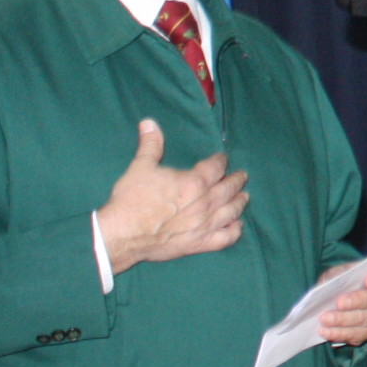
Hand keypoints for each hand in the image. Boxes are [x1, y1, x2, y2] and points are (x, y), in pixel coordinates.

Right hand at [95, 120, 246, 273]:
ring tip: (244, 197)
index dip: (221, 161)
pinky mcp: (199, 244)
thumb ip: (150, 145)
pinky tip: (237, 225)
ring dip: (239, 202)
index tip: (223, 159)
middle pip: (229, 189)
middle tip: (242, 176)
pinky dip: (235, 230)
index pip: (216, 167)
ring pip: (231, 211)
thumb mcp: (140, 167)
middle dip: (237, 180)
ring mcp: (205, 225)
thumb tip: (149, 122)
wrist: (123, 234)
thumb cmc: (132, 199)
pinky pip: (226, 238)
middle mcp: (205, 203)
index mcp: (194, 182)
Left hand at [316, 259, 366, 347]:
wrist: (341, 299)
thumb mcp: (340, 272)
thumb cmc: (344, 281)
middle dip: (357, 301)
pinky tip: (325, 331)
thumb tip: (331, 284)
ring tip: (325, 319)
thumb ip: (338, 275)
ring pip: (366, 319)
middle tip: (338, 303)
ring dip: (344, 320)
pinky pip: (357, 335)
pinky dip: (339, 333)